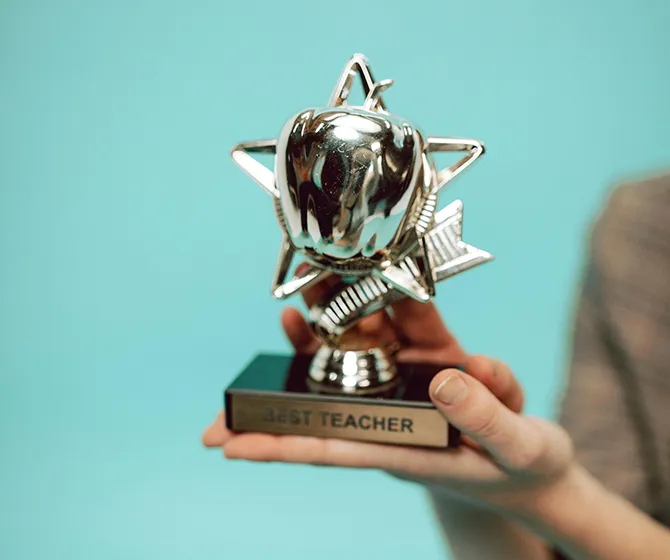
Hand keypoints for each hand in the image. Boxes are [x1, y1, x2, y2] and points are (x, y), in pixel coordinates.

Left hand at [202, 278, 574, 513]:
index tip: (231, 445)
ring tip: (296, 294)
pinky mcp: (430, 359)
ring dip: (328, 322)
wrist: (537, 466)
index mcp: (405, 445)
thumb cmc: (525, 470)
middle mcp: (395, 413)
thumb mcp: (518, 449)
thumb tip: (446, 377)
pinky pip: (400, 327)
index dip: (281, 444)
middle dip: (284, 381)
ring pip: (358, 350)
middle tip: (234, 384)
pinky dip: (383, 302)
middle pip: (328, 394)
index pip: (332, 446)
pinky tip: (358, 280)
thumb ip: (485, 417)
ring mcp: (410, 383)